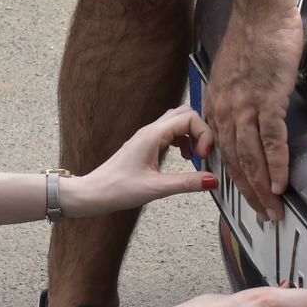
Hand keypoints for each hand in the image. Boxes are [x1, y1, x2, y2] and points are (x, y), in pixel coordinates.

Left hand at [69, 106, 218, 215]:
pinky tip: (184, 159)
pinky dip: (183, 141)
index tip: (205, 156)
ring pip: (178, 121)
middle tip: (204, 154)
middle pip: (186, 113)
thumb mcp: (156, 188)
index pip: (189, 117)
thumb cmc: (117, 189)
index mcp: (153, 135)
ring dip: (192, 135)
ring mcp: (148, 136)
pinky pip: (171, 133)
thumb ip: (186, 183)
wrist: (94, 193)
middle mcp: (150, 131)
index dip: (204, 133)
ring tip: (195, 158)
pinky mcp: (146, 144)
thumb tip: (212, 180)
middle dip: (201, 130)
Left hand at [201, 4, 302, 221]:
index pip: (221, 150)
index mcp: (215, 105)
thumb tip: (246, 113)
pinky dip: (277, 165)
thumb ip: (234, 97)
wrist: (260, 13)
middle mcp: (225, 111)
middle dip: (249, 193)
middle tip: (263, 215)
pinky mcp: (268, 101)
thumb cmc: (252, 38)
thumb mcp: (231, 72)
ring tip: (274, 209)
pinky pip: (271, 140)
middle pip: (234, 162)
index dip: (232, 177)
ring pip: (251, 158)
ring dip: (263, 188)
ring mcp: (246, 108)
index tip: (245, 195)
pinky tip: (281, 184)